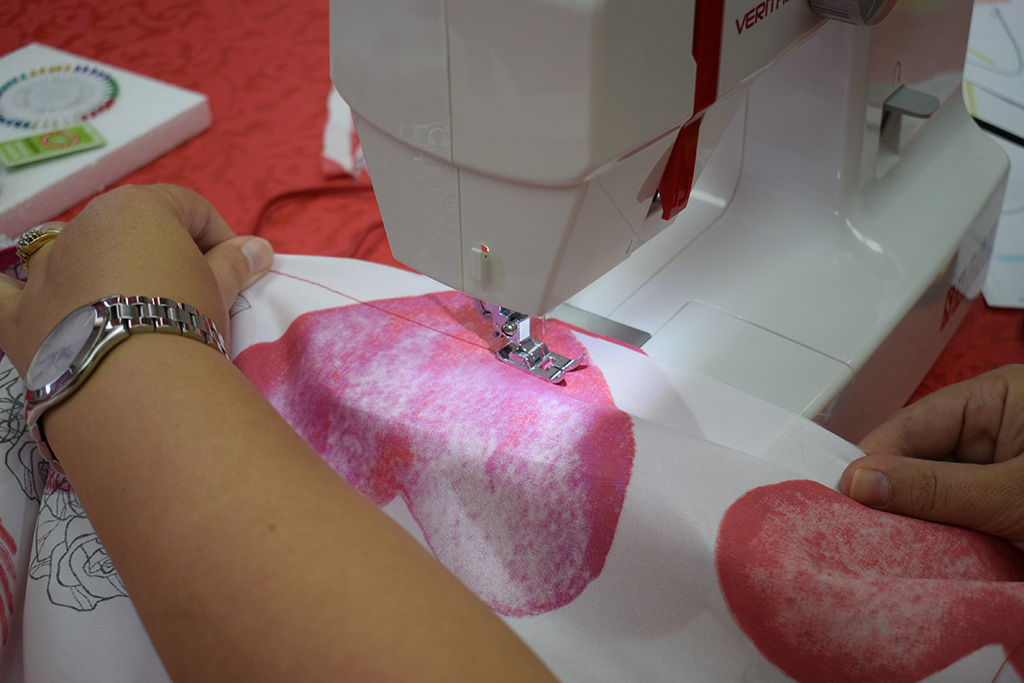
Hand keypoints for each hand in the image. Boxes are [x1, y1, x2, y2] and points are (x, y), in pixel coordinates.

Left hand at [0, 184, 273, 371]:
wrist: (134, 383)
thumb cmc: (186, 319)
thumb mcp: (220, 289)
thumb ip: (234, 263)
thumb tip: (257, 248)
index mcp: (136, 208)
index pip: (188, 208)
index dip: (218, 237)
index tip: (236, 272)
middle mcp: (82, 226)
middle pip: (131, 230)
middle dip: (162, 255)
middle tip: (194, 297)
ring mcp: (44, 270)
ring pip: (75, 256)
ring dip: (103, 272)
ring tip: (135, 312)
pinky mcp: (18, 317)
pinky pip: (4, 293)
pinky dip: (14, 291)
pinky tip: (30, 294)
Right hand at [840, 365, 1023, 549]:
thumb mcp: (1013, 492)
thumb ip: (937, 488)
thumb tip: (861, 482)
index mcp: (995, 400)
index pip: (910, 425)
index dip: (872, 461)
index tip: (843, 497)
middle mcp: (991, 431)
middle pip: (913, 459)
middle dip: (890, 496)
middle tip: (857, 531)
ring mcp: (994, 472)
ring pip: (927, 493)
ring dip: (912, 523)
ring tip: (884, 548)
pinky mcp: (996, 509)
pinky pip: (949, 518)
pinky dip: (935, 541)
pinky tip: (914, 555)